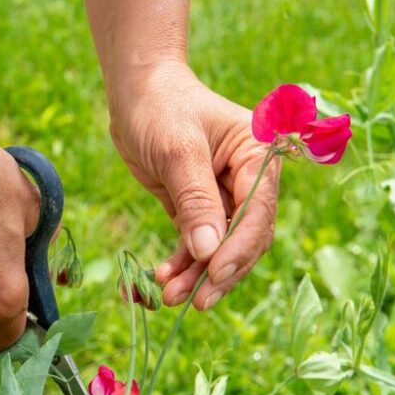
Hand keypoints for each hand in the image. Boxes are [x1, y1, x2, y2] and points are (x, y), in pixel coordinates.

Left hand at [108, 63, 280, 309]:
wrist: (136, 93)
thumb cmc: (161, 108)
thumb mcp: (177, 151)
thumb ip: (196, 200)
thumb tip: (208, 251)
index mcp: (258, 156)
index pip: (258, 210)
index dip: (238, 246)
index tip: (215, 273)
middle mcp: (249, 179)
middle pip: (245, 237)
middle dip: (219, 271)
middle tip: (195, 301)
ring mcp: (224, 195)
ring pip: (220, 246)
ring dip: (197, 274)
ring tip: (170, 296)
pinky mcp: (198, 207)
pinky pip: (196, 243)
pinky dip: (182, 263)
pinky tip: (164, 278)